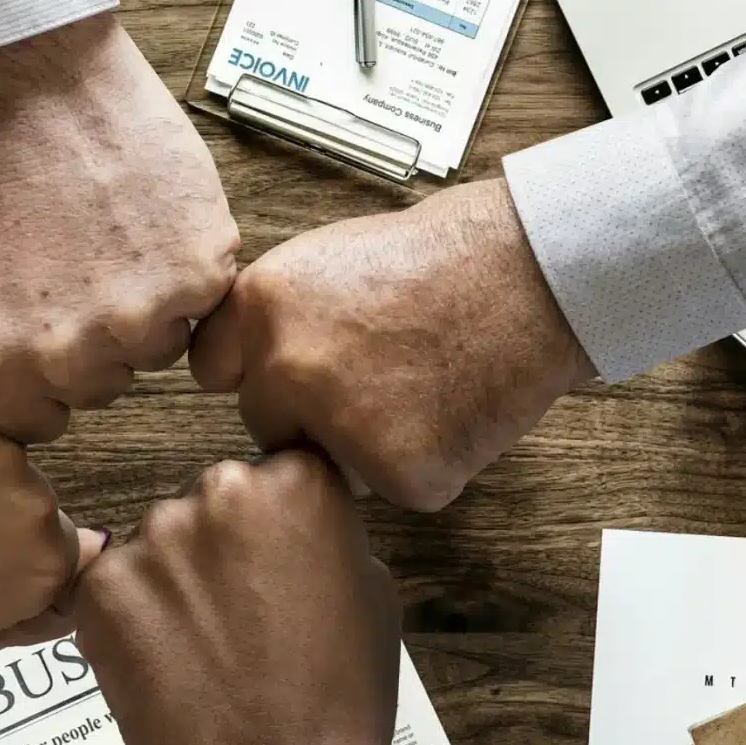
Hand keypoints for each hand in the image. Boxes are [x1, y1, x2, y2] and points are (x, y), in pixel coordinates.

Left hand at [0, 13, 240, 442]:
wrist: (34, 89)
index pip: (39, 423)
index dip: (42, 377)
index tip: (45, 331)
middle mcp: (69, 358)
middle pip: (101, 388)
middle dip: (91, 340)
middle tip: (75, 269)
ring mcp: (138, 320)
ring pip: (156, 349)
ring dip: (144, 307)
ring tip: (110, 241)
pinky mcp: (196, 275)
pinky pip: (202, 303)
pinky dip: (184, 268)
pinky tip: (146, 224)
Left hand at [66, 451, 398, 744]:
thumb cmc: (338, 697)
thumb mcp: (373, 593)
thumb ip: (326, 536)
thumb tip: (292, 526)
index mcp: (296, 483)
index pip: (277, 475)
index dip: (276, 526)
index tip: (277, 566)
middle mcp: (220, 490)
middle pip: (212, 503)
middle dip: (220, 548)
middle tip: (238, 617)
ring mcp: (153, 537)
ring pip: (159, 543)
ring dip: (172, 582)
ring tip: (201, 650)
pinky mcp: (101, 586)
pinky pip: (112, 586)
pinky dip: (129, 619)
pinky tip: (162, 664)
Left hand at [189, 178, 594, 510]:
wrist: (532, 274)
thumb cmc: (445, 258)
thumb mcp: (328, 260)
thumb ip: (279, 318)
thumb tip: (250, 364)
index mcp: (261, 307)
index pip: (213, 371)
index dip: (255, 374)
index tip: (283, 376)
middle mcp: (287, 368)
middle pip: (269, 425)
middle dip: (311, 415)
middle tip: (381, 377)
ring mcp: (340, 426)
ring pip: (331, 464)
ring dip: (368, 444)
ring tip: (425, 384)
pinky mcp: (399, 472)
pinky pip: (398, 486)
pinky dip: (429, 462)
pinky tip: (457, 409)